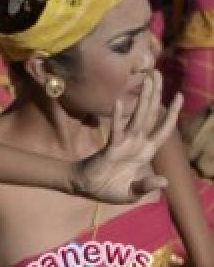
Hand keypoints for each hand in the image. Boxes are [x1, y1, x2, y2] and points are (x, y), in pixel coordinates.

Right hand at [71, 70, 179, 203]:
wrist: (86, 189)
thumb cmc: (110, 189)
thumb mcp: (132, 192)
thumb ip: (147, 186)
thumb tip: (164, 181)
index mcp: (146, 152)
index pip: (163, 129)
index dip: (172, 114)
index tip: (179, 95)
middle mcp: (137, 143)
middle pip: (151, 115)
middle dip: (156, 95)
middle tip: (157, 74)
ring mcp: (124, 143)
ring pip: (137, 117)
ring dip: (143, 98)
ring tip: (147, 79)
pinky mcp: (110, 148)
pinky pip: (115, 131)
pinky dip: (117, 117)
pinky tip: (118, 102)